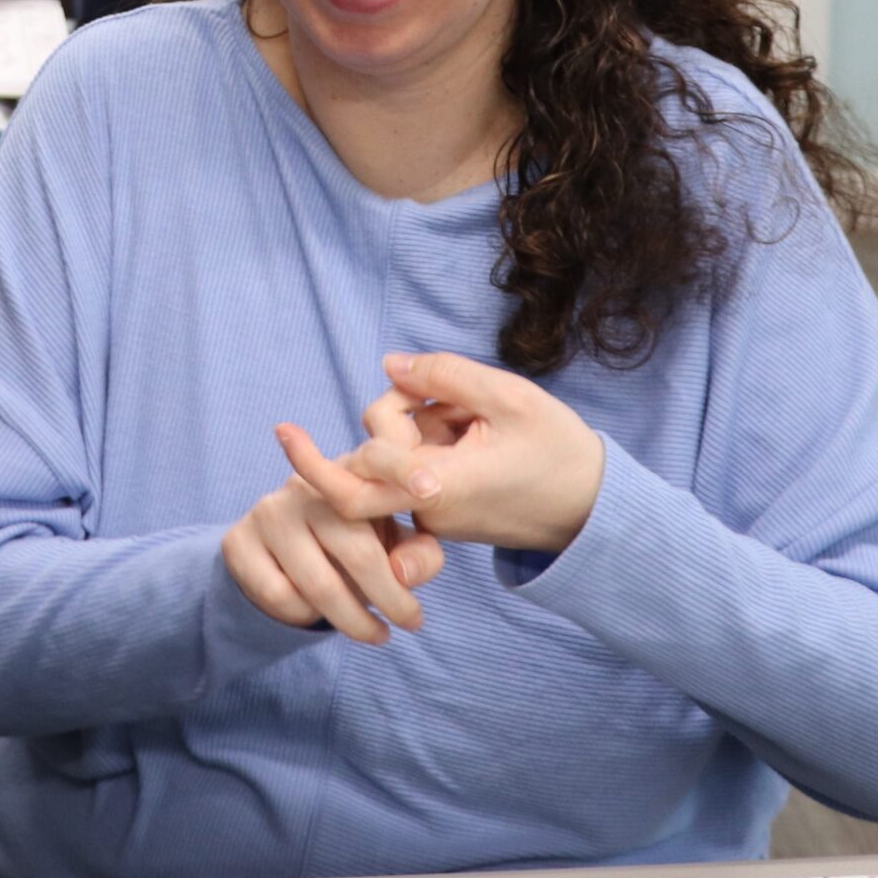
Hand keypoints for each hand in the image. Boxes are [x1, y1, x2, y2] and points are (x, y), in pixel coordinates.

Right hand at [221, 456, 445, 642]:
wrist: (277, 557)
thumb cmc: (353, 545)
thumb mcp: (393, 544)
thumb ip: (418, 554)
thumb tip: (405, 574)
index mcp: (348, 471)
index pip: (375, 457)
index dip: (401, 471)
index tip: (431, 490)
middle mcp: (305, 485)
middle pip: (356, 549)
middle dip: (391, 598)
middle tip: (413, 622)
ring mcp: (268, 512)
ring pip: (318, 584)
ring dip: (355, 621)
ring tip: (379, 634)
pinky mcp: (239, 542)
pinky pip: (280, 596)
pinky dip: (307, 617)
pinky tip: (320, 616)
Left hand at [295, 352, 607, 554]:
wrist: (595, 509)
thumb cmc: (559, 453)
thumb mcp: (509, 398)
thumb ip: (445, 376)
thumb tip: (389, 366)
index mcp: (439, 486)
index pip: (356, 480)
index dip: (313, 461)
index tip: (282, 431)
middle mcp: (427, 506)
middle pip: (371, 454)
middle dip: (399, 411)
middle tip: (447, 397)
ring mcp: (433, 510)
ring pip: (393, 454)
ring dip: (421, 423)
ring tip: (474, 417)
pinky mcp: (442, 506)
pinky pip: (413, 464)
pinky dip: (430, 439)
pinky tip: (465, 427)